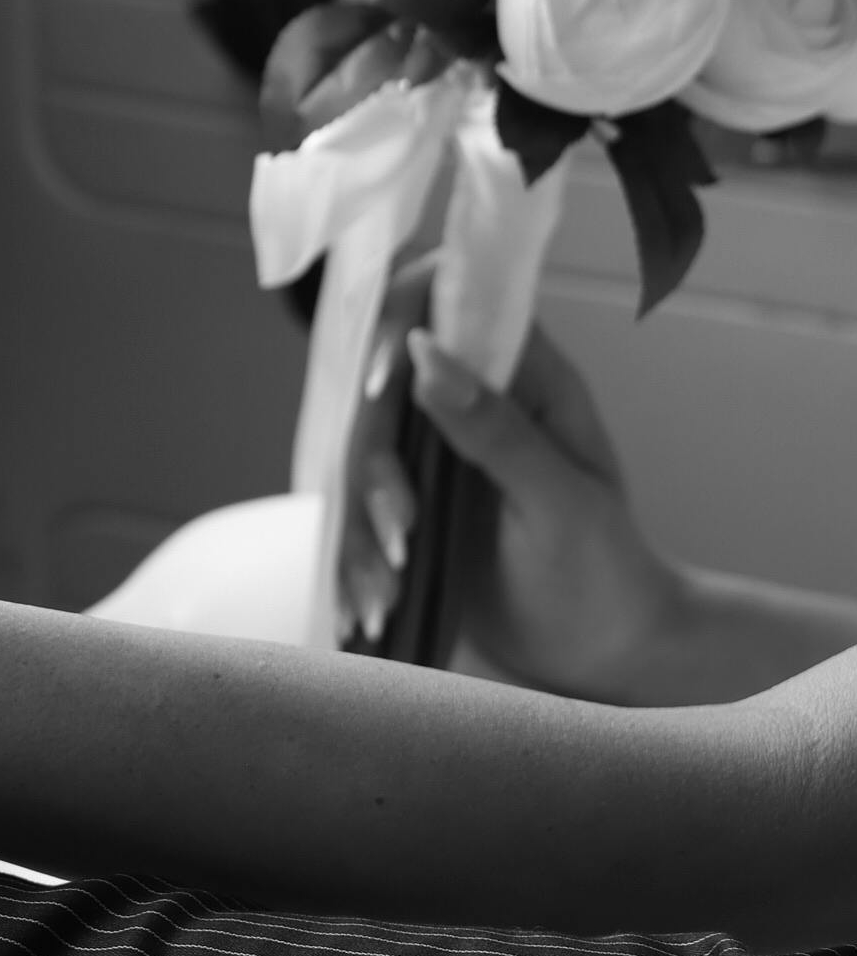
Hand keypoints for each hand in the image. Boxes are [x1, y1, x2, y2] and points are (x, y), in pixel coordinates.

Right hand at [362, 320, 684, 699]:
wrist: (599, 652)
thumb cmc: (603, 571)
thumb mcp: (559, 501)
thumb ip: (494, 429)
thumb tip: (425, 352)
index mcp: (527, 378)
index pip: (449, 303)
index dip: (398, 325)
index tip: (376, 387)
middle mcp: (474, 401)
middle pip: (382, 384)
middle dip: (375, 458)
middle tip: (405, 526)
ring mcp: (433, 452)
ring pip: (358, 451)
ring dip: (361, 517)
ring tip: (392, 582)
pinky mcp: (407, 500)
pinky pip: (353, 505)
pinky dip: (353, 551)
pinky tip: (369, 601)